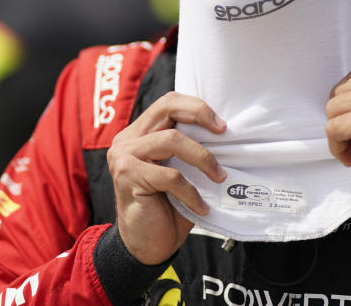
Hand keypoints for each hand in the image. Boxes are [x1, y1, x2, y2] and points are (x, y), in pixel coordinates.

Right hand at [106, 91, 226, 264]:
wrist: (146, 246)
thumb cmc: (167, 208)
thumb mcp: (181, 172)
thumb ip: (190, 151)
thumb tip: (227, 137)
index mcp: (139, 133)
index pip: (168, 103)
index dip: (196, 107)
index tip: (221, 126)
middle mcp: (127, 140)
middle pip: (166, 108)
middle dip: (199, 115)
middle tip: (223, 134)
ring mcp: (123, 156)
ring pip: (171, 141)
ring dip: (202, 158)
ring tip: (219, 177)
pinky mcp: (127, 176)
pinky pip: (170, 176)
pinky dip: (192, 192)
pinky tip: (201, 207)